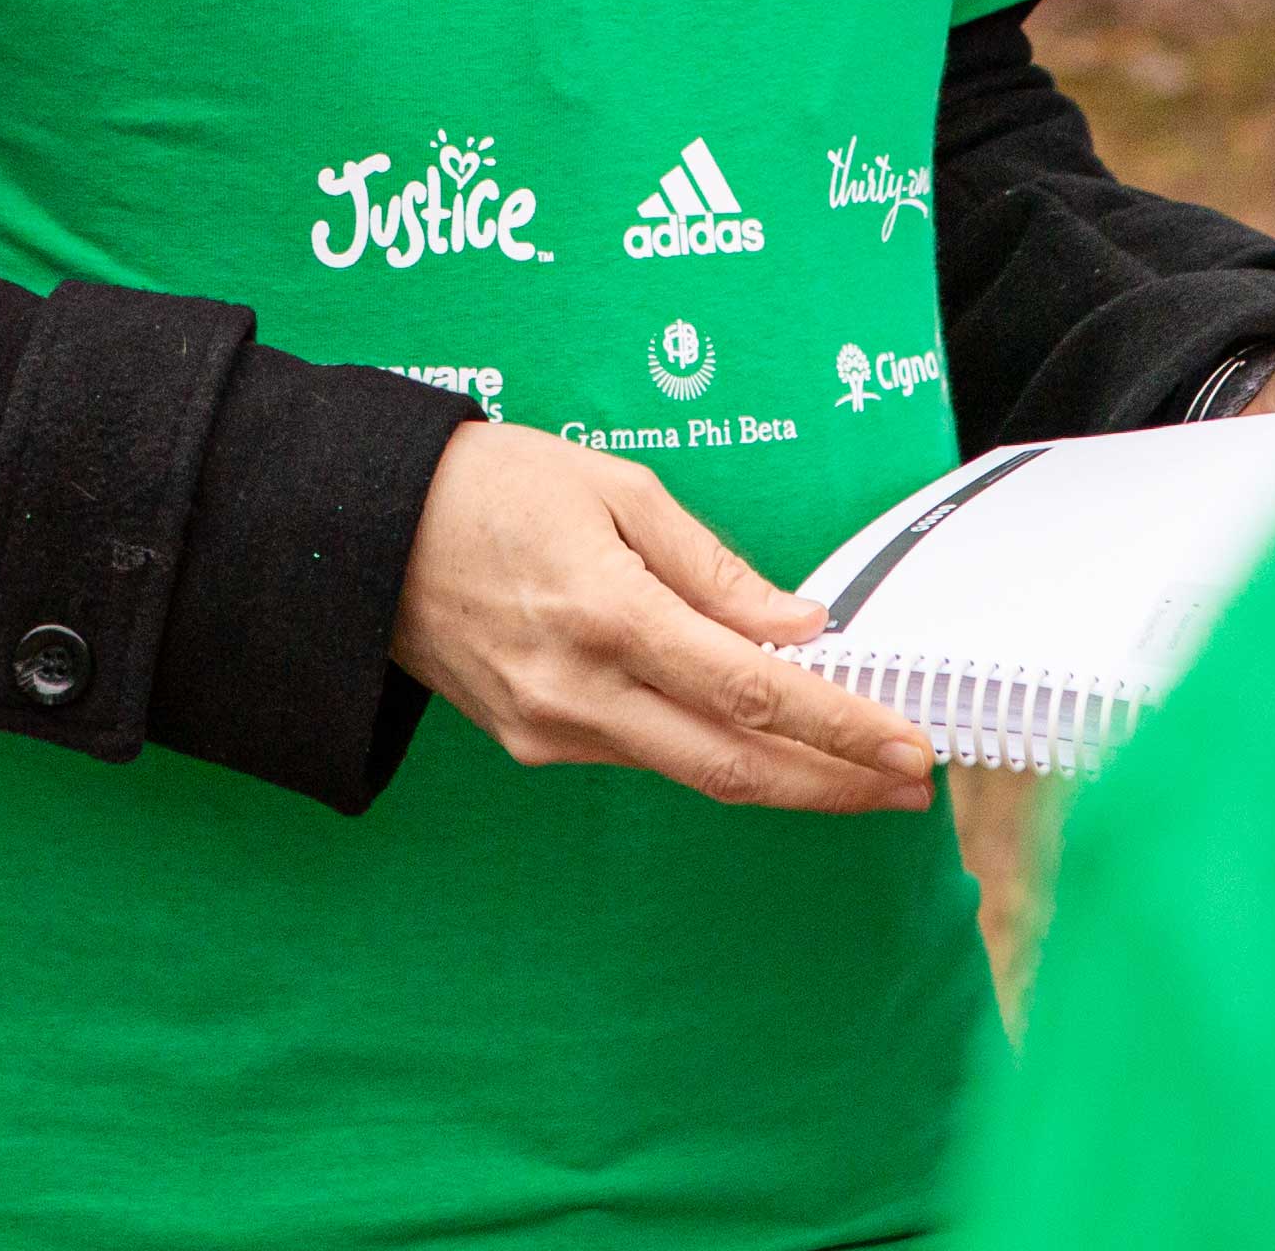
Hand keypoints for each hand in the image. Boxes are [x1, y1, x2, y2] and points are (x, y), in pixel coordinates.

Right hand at [390, 420, 935, 813]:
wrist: (362, 534)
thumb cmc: (488, 488)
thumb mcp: (615, 488)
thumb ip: (714, 568)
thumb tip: (798, 628)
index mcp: (608, 613)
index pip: (754, 693)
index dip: (843, 727)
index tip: (908, 746)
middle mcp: (580, 689)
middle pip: (736, 766)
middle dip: (836, 784)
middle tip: (912, 787)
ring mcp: (551, 728)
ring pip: (694, 772)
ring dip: (784, 776)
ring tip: (857, 767)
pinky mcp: (531, 742)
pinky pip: (644, 753)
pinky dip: (712, 752)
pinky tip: (758, 741)